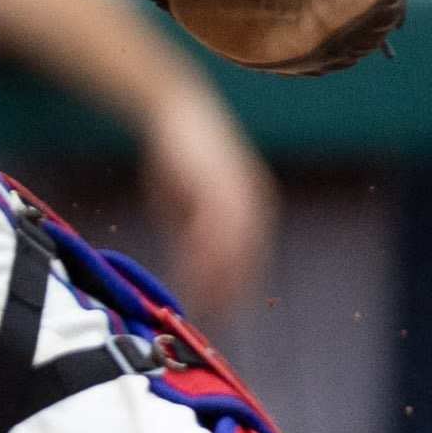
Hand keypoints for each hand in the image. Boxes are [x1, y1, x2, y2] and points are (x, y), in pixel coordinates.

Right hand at [134, 90, 276, 324]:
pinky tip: (190, 272)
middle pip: (248, 260)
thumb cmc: (179, 157)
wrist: (176, 113)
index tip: (222, 314)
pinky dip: (203, 255)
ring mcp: (240, 196)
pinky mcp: (220, 186)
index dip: (237, 289)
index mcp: (253, 210)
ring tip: (203, 304)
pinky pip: (213, 230)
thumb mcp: (186, 203)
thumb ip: (191, 234)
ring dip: (218, 280)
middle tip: (215, 319)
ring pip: (233, 250)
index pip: (251, 260)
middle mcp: (255, 205)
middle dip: (231, 292)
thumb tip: (189, 268)